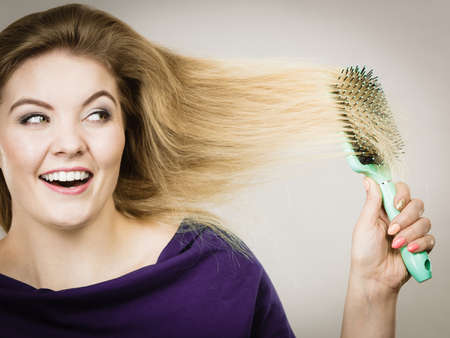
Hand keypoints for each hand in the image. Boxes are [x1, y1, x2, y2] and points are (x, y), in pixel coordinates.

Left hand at [349, 177, 434, 292]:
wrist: (374, 277)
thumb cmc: (364, 251)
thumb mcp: (365, 223)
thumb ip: (372, 201)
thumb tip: (369, 179)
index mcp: (385, 209)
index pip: (400, 190)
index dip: (401, 194)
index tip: (396, 203)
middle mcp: (400, 218)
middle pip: (416, 204)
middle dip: (405, 218)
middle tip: (391, 230)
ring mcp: (411, 231)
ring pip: (424, 221)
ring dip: (409, 234)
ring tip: (396, 244)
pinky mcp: (421, 245)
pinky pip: (429, 238)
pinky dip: (419, 243)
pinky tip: (408, 250)